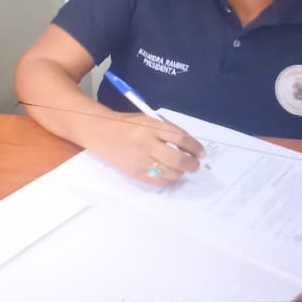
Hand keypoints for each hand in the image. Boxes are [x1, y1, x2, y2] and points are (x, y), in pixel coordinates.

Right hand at [83, 112, 206, 185]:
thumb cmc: (126, 124)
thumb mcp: (147, 120)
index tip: (201, 153)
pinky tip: (169, 175)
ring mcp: (140, 159)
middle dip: (191, 164)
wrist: (100, 132)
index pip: (181, 138)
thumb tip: (189, 147)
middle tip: (195, 165)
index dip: (195, 147)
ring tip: (181, 170)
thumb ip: (166, 131)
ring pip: (170, 172)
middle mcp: (146, 142)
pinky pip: (158, 181)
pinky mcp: (134, 172)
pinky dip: (168, 180)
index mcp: (151, 126)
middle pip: (178, 158)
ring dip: (181, 173)